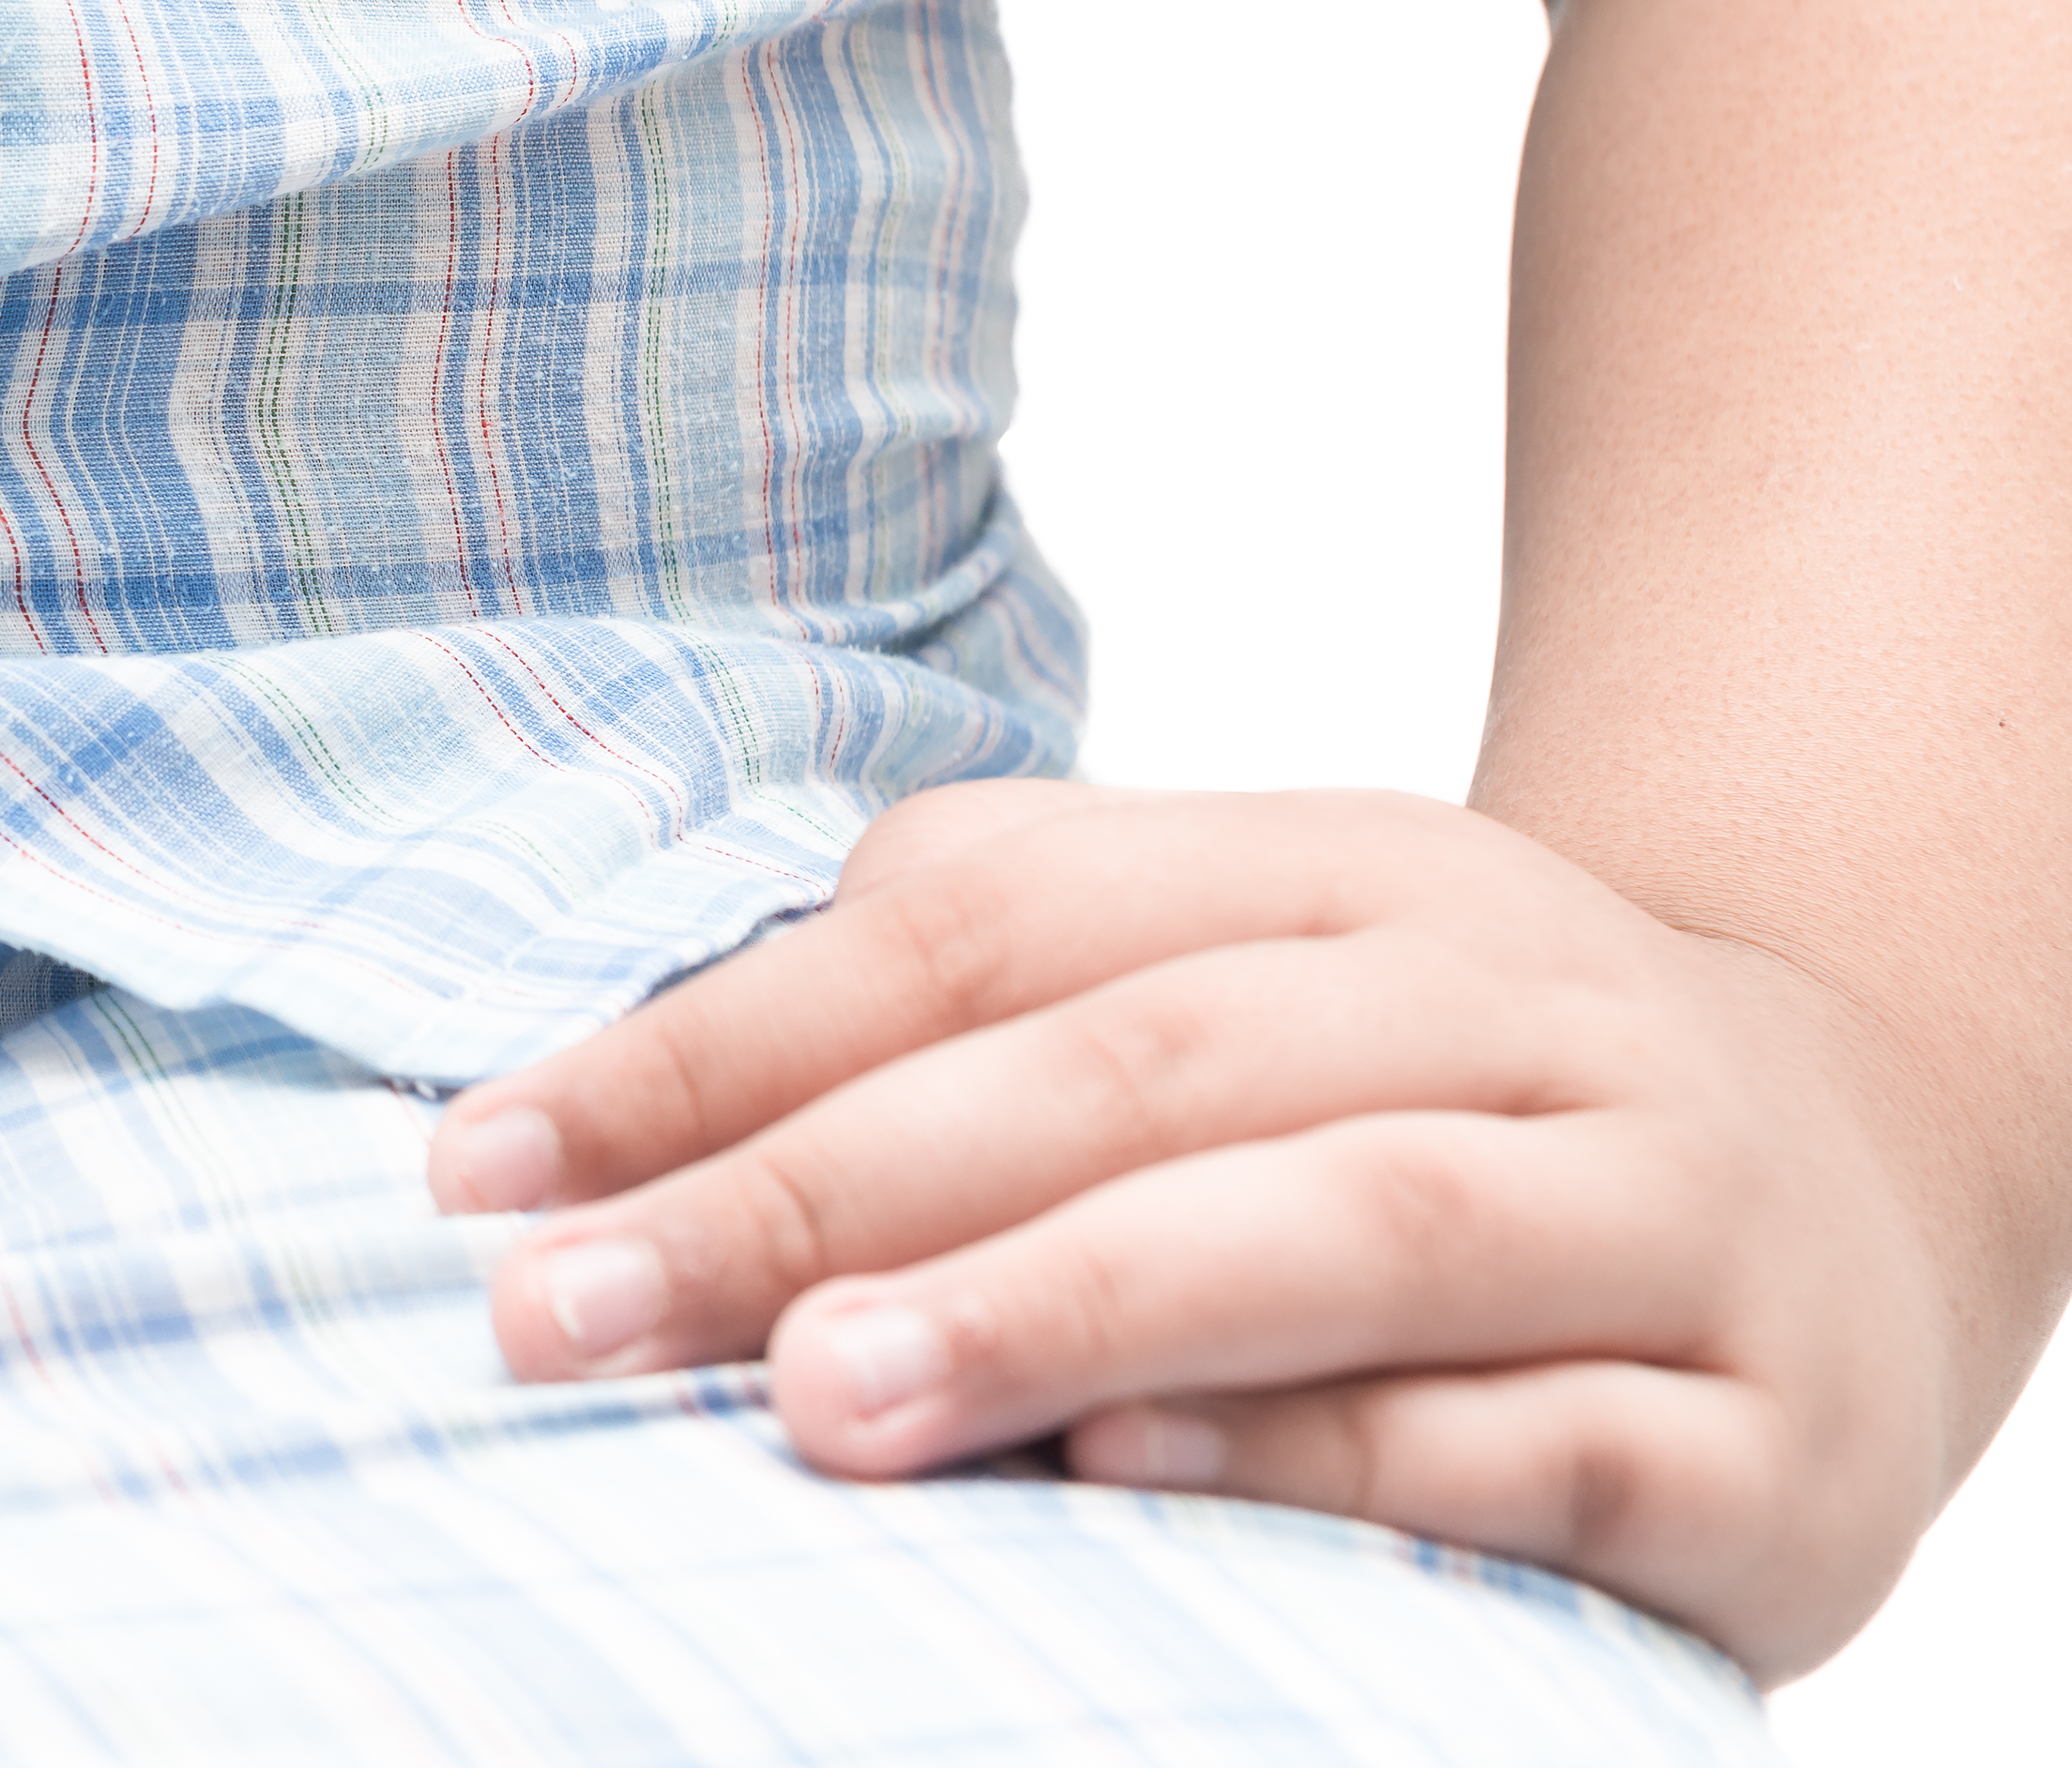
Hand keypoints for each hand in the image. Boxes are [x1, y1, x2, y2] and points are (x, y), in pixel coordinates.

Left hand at [426, 780, 1960, 1674]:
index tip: (485, 1171)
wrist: (1860, 1182)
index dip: (714, 1047)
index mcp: (1346, 872)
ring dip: (1058, 1307)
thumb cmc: (1426, 1106)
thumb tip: (622, 1122)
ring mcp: (1660, 1215)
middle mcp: (1512, 1007)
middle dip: (827, 1194)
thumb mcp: (1219, 994)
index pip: (981, 925)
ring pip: (1341, 1230)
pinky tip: (1134, 1473)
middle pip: (1127, 1071)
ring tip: (822, 1395)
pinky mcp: (1764, 1440)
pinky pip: (1533, 1441)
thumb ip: (955, 1018)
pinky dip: (1330, 1458)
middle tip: (589, 1308)